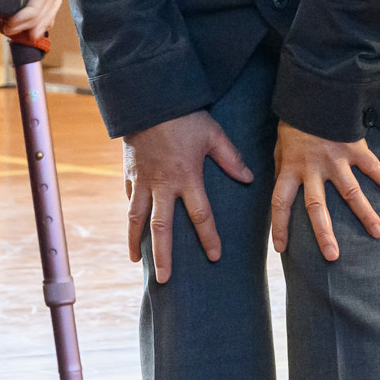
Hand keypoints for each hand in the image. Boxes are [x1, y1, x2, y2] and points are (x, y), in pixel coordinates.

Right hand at [122, 111, 251, 282]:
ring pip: (136, 218)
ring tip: (135, 261)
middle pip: (161, 228)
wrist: (148, 99)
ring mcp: (143, 180)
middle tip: (165, 280)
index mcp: (186, 178)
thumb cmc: (184, 116)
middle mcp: (162, 185)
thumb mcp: (213, 134)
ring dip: (135, 241)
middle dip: (163, 256)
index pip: (200, 215)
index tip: (215, 256)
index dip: (209, 237)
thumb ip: (231, 158)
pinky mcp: (130, 172)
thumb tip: (249, 178)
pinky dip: (130, 214)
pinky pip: (129, 198)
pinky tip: (131, 228)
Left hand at [271, 126, 379, 261]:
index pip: (280, 202)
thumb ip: (283, 170)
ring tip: (378, 233)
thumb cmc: (294, 125)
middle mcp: (313, 168)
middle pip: (317, 207)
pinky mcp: (353, 148)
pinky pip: (371, 165)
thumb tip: (281, 193)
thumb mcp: (280, 148)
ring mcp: (335, 160)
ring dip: (365, 214)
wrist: (312, 94)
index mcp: (290, 168)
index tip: (281, 248)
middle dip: (324, 233)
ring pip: (351, 192)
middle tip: (333, 256)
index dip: (279, 225)